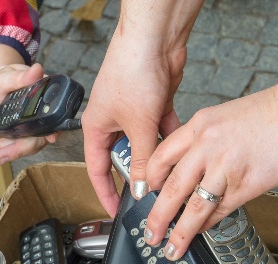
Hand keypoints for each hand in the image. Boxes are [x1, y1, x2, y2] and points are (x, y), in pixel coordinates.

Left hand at [0, 44, 55, 164]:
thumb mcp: (6, 77)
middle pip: (36, 139)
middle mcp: (41, 118)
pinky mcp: (20, 135)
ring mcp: (31, 128)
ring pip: (23, 145)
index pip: (52, 120)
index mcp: (44, 101)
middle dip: (17, 149)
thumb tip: (37, 70)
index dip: (52, 131)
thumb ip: (20, 77)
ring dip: (4, 150)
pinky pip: (13, 146)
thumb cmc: (1, 80)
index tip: (50, 138)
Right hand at [82, 0, 202, 215]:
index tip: (115, 211)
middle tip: (152, 197)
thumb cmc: (132, 71)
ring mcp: (134, 113)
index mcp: (97, 127)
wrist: (154, 38)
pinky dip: (170, 139)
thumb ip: (142, 161)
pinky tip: (181, 151)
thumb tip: (143, 188)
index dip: (106, 193)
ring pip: (146, 146)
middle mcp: (113, 121)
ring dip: (158, 158)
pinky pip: (161, 130)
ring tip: (170, 177)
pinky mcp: (154, 103)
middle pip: (125, 159)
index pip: (97, 170)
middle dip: (138, 176)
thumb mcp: (138, 126)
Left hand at [141, 53, 277, 259]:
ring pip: (192, 207)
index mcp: (201, 125)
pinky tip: (200, 234)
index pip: (161, 156)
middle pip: (169, 187)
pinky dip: (206, 226)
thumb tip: (195, 168)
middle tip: (149, 233)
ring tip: (171, 248)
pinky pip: (218, 211)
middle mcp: (207, 145)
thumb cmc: (276, 113)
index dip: (149, 180)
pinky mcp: (245, 185)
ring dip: (178, 233)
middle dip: (155, 216)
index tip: (144, 195)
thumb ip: (208, 141)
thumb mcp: (229, 116)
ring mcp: (225, 167)